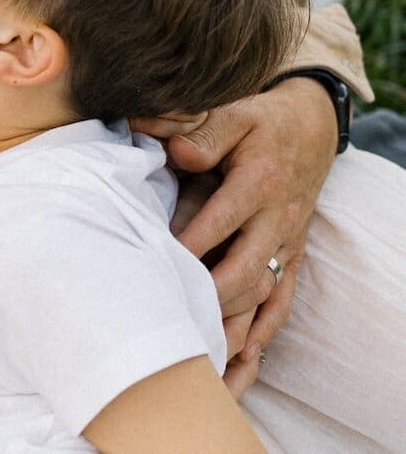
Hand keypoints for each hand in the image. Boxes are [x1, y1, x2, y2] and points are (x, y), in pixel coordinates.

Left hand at [133, 77, 335, 372]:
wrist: (310, 130)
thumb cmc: (260, 123)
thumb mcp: (234, 114)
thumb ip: (202, 132)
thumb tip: (176, 152)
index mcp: (259, 182)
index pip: (222, 220)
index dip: (191, 244)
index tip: (159, 264)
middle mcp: (277, 219)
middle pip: (247, 268)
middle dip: (211, 295)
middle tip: (176, 314)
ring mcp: (287, 243)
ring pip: (265, 293)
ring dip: (235, 323)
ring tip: (200, 347)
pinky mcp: (291, 257)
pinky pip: (283, 301)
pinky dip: (263, 330)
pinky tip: (240, 355)